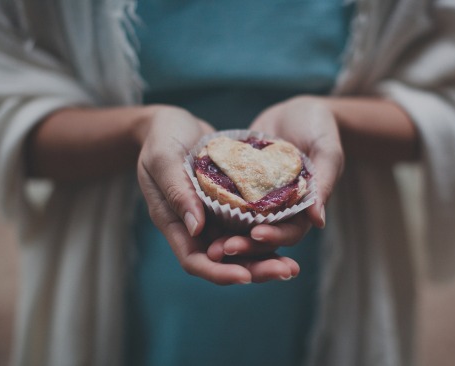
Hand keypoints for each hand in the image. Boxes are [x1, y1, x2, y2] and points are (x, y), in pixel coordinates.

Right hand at [136, 105, 298, 283]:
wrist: (172, 122)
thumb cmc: (161, 138)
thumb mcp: (163, 159)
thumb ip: (178, 192)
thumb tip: (197, 228)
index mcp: (174, 222)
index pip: (194, 260)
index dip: (219, 272)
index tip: (245, 277)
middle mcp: (195, 225)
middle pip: (224, 260)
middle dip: (254, 270)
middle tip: (286, 272)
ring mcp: (213, 215)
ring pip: (241, 246)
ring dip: (266, 256)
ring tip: (293, 266)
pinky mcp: (229, 202)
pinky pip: (249, 223)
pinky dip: (268, 231)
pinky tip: (291, 232)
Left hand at [222, 96, 343, 256]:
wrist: (298, 109)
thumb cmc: (320, 128)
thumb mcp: (327, 151)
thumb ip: (324, 183)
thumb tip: (319, 222)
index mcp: (302, 209)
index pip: (289, 232)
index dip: (275, 236)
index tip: (257, 233)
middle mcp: (278, 209)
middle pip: (261, 235)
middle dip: (244, 244)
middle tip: (221, 249)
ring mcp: (257, 198)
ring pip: (240, 223)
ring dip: (224, 234)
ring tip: (206, 240)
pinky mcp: (240, 184)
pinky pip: (226, 198)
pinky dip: (214, 206)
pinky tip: (196, 208)